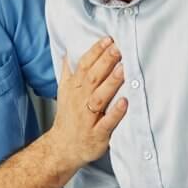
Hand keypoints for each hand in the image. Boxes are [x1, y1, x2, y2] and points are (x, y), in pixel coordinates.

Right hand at [45, 37, 126, 171]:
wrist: (62, 148)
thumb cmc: (69, 118)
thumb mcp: (64, 92)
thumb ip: (68, 72)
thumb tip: (67, 52)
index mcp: (74, 89)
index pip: (83, 65)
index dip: (95, 52)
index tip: (108, 39)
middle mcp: (80, 101)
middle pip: (91, 78)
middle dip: (105, 62)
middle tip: (118, 48)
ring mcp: (88, 118)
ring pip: (99, 98)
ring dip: (111, 83)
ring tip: (123, 69)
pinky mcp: (97, 134)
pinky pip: (106, 123)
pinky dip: (115, 113)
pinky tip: (124, 102)